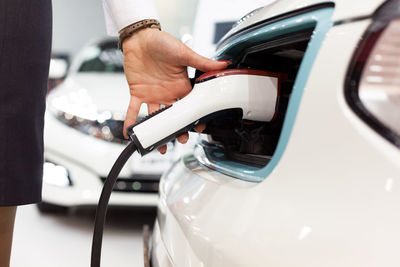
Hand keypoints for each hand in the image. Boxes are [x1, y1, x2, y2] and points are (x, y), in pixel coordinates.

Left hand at [122, 28, 227, 153]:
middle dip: (177, 130)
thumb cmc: (163, 42)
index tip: (199, 128)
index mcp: (181, 86)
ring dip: (156, 132)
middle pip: (174, 117)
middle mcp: (168, 93)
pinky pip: (133, 110)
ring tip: (159, 146)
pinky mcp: (138, 93)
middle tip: (179, 140)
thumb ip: (202, 62)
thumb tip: (223, 64)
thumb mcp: (184, 53)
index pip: (190, 106)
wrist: (141, 37)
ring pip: (155, 118)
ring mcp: (153, 95)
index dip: (194, 118)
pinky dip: (130, 122)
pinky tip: (128, 133)